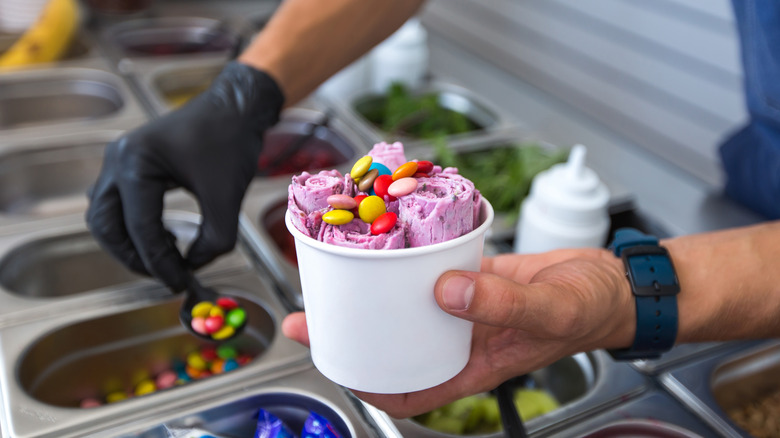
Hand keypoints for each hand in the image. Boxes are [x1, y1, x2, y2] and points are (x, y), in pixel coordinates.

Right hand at [87, 61, 283, 290]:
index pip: (140, 229)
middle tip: (165, 276)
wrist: (234, 108)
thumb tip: (193, 267)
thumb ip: (213, 240)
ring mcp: (119, 161)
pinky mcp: (130, 165)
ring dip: (129, 243)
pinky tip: (163, 236)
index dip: (160, 263)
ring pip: (105, 216)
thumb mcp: (227, 197)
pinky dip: (132, 226)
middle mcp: (118, 160)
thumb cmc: (230, 142)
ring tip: (165, 257)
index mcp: (136, 163)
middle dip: (133, 257)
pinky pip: (117, 204)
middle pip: (106, 226)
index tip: (180, 283)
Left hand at [282, 248, 633, 417]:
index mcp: (474, 363)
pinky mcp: (471, 275)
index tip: (335, 362)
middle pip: (396, 344)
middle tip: (313, 313)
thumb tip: (445, 291)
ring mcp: (464, 305)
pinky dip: (409, 260)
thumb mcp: (552, 310)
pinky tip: (389, 238)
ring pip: (408, 306)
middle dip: (353, 335)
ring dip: (374, 294)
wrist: (612, 281)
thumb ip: (503, 303)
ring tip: (337, 273)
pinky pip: (431, 269)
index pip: (410, 390)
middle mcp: (460, 336)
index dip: (369, 385)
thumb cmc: (591, 309)